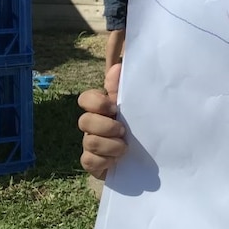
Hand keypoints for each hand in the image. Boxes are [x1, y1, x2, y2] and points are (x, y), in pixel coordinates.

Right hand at [78, 63, 127, 178]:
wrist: (144, 156)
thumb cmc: (138, 126)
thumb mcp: (134, 107)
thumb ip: (123, 90)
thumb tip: (117, 66)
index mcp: (102, 109)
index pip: (85, 98)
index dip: (96, 103)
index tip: (115, 108)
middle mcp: (93, 125)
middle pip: (84, 121)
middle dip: (105, 127)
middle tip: (123, 130)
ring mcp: (90, 143)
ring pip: (89, 142)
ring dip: (110, 146)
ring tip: (125, 147)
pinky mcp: (92, 162)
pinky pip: (89, 161)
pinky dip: (105, 161)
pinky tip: (117, 160)